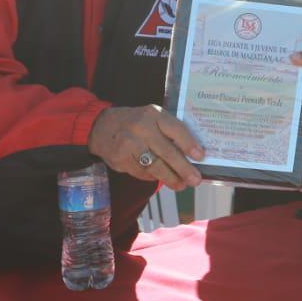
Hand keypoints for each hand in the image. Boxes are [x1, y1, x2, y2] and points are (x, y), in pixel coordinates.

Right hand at [88, 105, 203, 189]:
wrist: (101, 126)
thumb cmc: (136, 122)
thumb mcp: (152, 117)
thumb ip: (169, 130)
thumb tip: (192, 154)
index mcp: (153, 115)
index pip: (175, 129)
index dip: (189, 143)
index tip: (200, 156)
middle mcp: (141, 128)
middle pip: (166, 152)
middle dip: (183, 168)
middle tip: (195, 180)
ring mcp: (129, 144)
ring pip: (154, 166)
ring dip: (170, 178)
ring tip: (181, 185)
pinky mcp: (120, 159)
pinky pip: (141, 173)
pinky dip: (153, 178)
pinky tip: (160, 179)